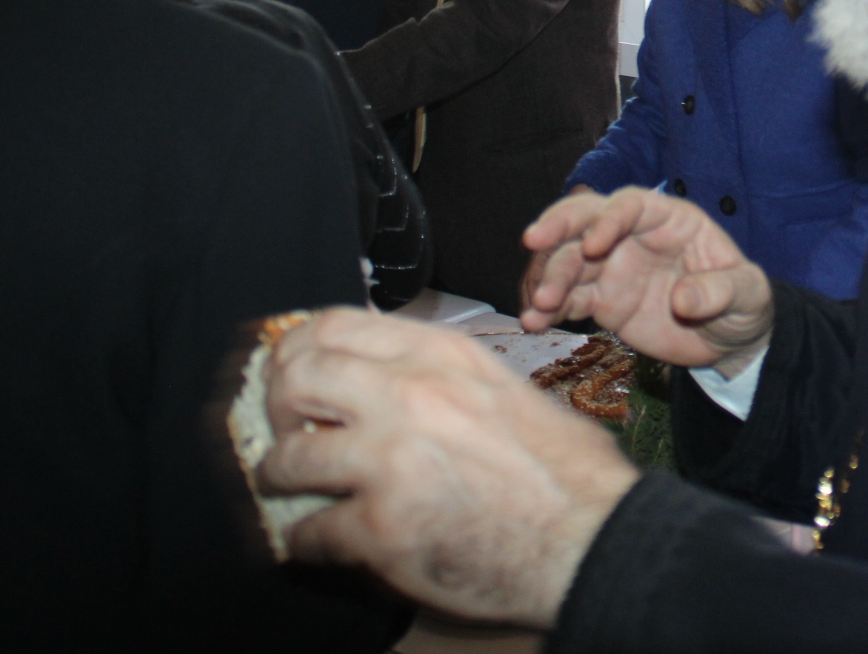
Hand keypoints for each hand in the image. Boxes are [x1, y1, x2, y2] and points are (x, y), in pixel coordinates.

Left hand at [257, 307, 637, 627]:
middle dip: (276, 405)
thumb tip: (383, 379)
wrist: (592, 539)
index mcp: (443, 356)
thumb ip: (442, 378)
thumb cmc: (566, 471)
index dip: (297, 347)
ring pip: (288, 455)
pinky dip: (304, 541)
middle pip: (298, 376)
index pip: (335, 325)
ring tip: (288, 487)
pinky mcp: (382, 528)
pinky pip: (309, 531)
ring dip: (279, 475)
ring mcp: (391, 461)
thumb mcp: (504, 390)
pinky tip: (314, 542)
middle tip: (284, 427)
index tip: (289, 367)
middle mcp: (410, 395)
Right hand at [522, 186, 773, 376]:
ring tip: (537, 307)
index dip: (609, 218)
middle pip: (587, 218)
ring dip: (550, 278)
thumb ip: (720, 291)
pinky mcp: (602, 301)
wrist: (728, 339)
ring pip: (570, 261)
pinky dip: (549, 308)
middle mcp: (633, 236)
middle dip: (559, 225)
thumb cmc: (743, 303)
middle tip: (532, 240)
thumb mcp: (748, 295)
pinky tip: (534, 322)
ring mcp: (613, 267)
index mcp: (669, 220)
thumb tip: (683, 299)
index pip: (632, 206)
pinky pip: (569, 300)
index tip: (595, 244)